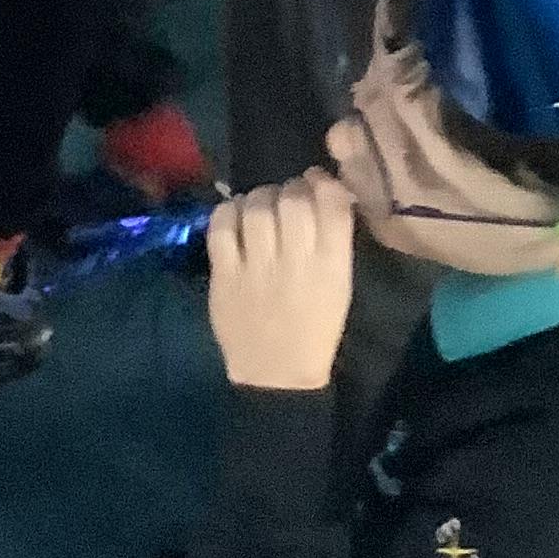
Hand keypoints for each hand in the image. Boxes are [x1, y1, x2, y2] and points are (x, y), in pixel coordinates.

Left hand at [206, 168, 356, 392]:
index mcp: (332, 267)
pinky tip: (234, 219)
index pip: (332, 204)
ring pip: (255, 206)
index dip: (321, 182)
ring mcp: (257, 268)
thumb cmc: (314, 327)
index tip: (314, 182)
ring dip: (257, 197)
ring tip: (259, 209)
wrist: (277, 375)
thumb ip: (331, 238)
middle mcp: (296, 262)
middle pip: (291, 199)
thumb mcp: (338, 284)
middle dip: (288, 188)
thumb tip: (320, 187)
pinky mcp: (225, 275)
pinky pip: (221, 226)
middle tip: (284, 199)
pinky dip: (227, 212)